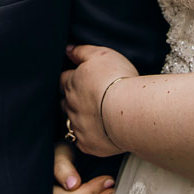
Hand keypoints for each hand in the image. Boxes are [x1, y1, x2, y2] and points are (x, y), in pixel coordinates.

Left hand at [61, 44, 137, 158]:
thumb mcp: (101, 55)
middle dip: (73, 100)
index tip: (78, 79)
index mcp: (72, 84)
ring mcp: (78, 126)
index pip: (63, 79)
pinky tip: (99, 133)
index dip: (70, 78)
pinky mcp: (88, 144)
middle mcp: (71, 106)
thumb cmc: (117, 80)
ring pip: (73, 121)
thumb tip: (68, 50)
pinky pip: (83, 141)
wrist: (129, 112)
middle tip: (87, 98)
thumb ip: (82, 52)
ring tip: (94, 116)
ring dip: (80, 118)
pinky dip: (89, 136)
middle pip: (66, 102)